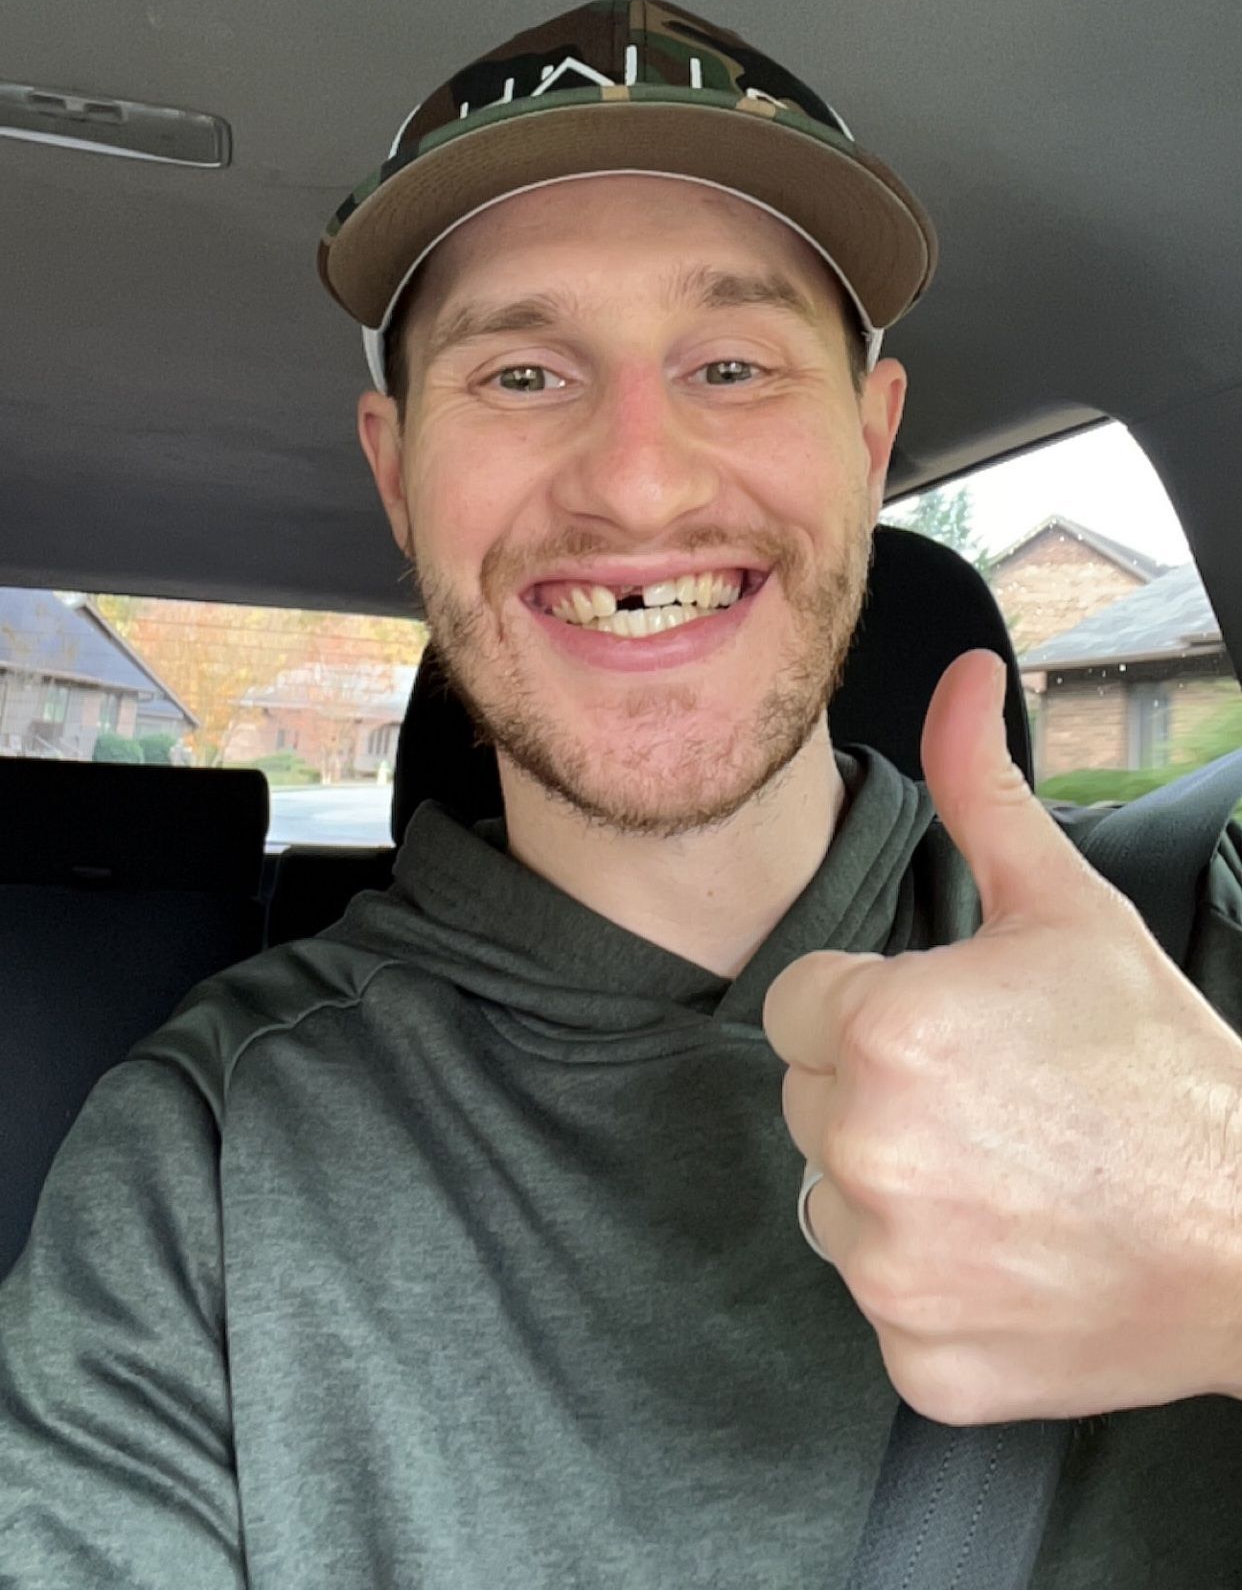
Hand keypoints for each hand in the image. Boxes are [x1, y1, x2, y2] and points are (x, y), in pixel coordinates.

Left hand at [763, 649, 1241, 1425]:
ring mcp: (887, 1268)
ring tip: (1007, 1176)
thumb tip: (960, 676)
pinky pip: (883, 1302)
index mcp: (878, 1030)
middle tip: (994, 1104)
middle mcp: (861, 1150)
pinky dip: (935, 1288)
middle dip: (880, 1094)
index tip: (955, 1034)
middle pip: (812, 1103)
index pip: (801, 1008)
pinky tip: (1015, 1254)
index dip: (875, 1011)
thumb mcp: (1065, 907)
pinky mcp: (916, 1362)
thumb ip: (980, 787)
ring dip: (898, 1190)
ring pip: (837, 1202)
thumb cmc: (1157, 1065)